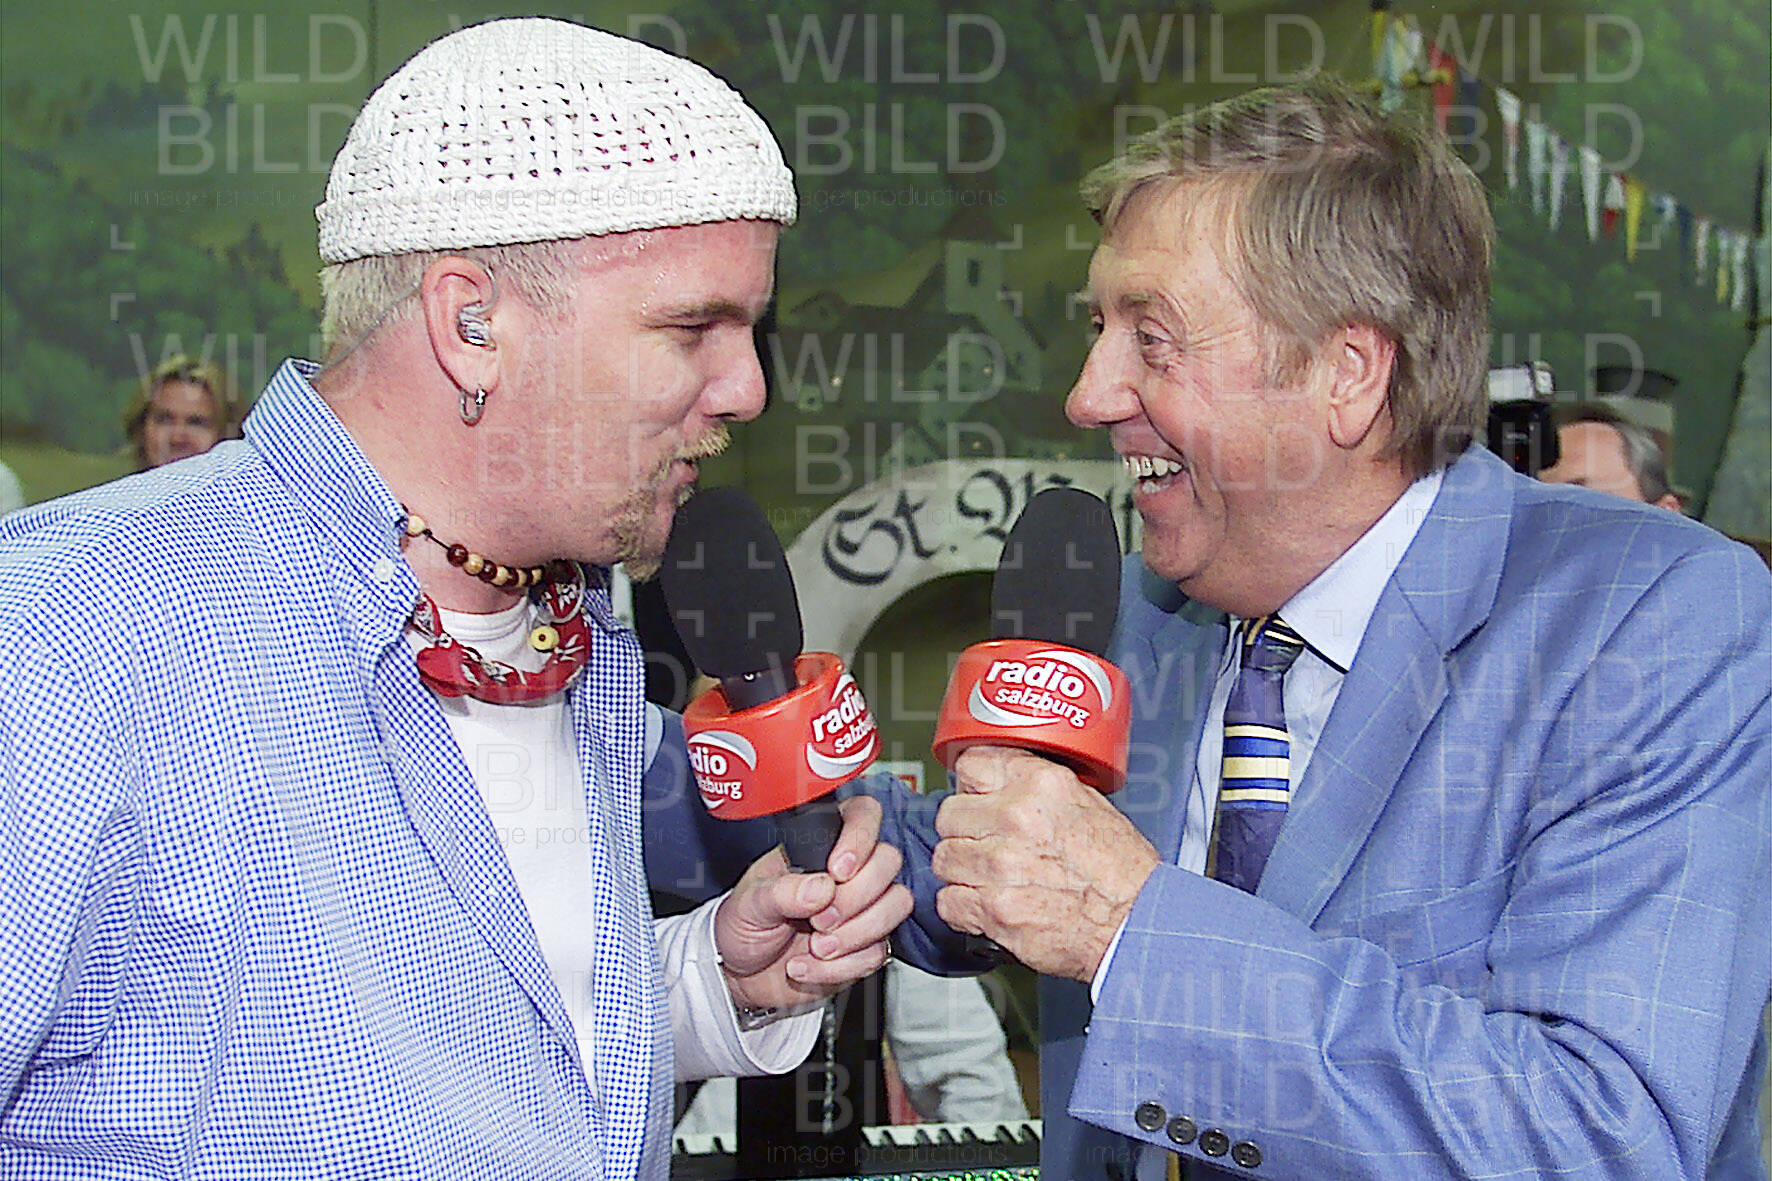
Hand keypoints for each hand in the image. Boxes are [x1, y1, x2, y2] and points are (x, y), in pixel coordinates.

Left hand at [713, 794, 911, 1012]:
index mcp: (819, 846)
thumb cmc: (743, 925)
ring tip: (816, 947)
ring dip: (856, 933)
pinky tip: (809, 966)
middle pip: (888, 861)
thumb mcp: (749, 903)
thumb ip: (781, 892)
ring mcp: (862, 909)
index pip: (862, 815)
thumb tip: (820, 888)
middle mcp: (848, 873)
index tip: (838, 871)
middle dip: (856, 896)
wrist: (740, 975)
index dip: (860, 837)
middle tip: (819, 919)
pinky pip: (878, 951)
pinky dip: (842, 967)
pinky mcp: (866, 946)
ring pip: (897, 904)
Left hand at [932, 745, 1158, 981]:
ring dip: (962, 873)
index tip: (975, 800)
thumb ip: (1037, 788)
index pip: (970, 765)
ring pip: (944, 859)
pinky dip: (963, 909)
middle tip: (986, 847)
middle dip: (964, 833)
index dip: (971, 787)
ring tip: (992, 880)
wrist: (1137, 925)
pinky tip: (988, 907)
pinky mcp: (993, 908)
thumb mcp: (1088, 803)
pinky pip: (949, 902)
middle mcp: (1015, 818)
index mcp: (1039, 783)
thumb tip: (1002, 784)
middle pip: (949, 815)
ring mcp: (1000, 865)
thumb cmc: (1121, 871)